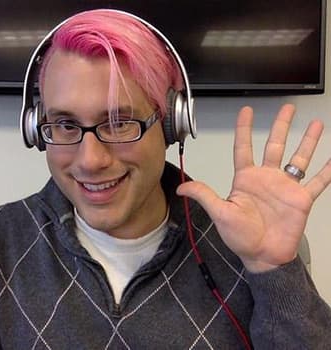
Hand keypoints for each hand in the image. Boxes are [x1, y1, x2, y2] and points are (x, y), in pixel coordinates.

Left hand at [177, 104, 330, 272]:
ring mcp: (285, 187)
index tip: (246, 111)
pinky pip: (318, 182)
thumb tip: (181, 188)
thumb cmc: (240, 237)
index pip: (243, 148)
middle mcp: (266, 178)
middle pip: (275, 145)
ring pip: (298, 158)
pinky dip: (328, 171)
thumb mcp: (220, 213)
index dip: (244, 128)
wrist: (262, 256)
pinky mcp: (301, 199)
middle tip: (287, 108)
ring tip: (316, 124)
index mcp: (246, 179)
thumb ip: (204, 195)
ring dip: (307, 141)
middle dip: (281, 126)